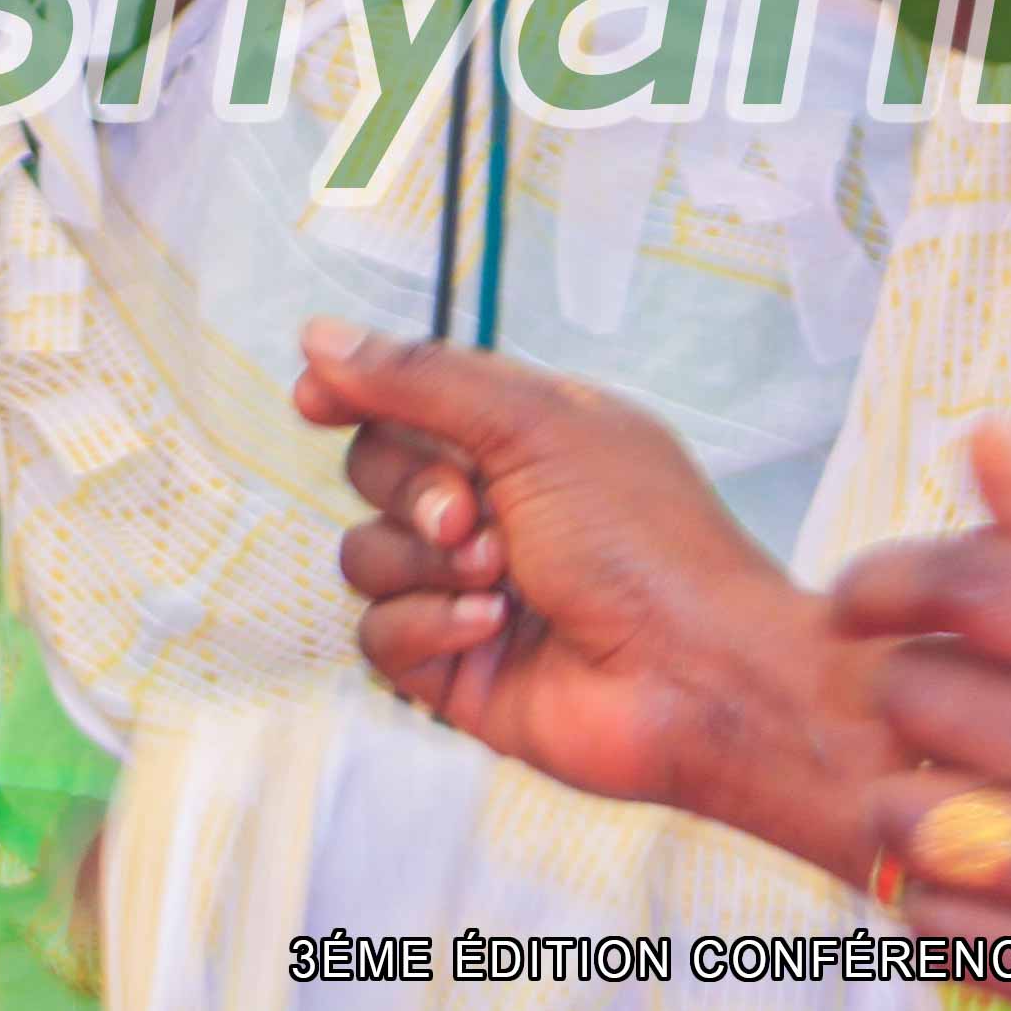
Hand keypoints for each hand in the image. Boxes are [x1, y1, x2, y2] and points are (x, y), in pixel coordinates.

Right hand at [294, 321, 876, 857]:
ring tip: (500, 578)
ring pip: (365, 554)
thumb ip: (421, 381)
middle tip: (474, 513)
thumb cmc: (644, 538)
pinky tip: (492, 628)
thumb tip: (319, 337)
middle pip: (374, 469)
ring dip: (423, 561)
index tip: (315, 395)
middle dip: (410, 486)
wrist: (696, 674)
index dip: (357, 391)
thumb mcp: (537, 426)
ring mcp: (468, 590)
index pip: (412, 396)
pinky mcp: (453, 668)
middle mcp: (494, 507)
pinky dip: (428, 626)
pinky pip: (379, 634)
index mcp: (525, 436)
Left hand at [839, 428, 1010, 1010]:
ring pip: (904, 814)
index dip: (887, 577)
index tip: (851, 599)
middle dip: (906, 702)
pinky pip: (929, 918)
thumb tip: (982, 436)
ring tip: (958, 809)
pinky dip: (941, 906)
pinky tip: (994, 892)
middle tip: (942, 723)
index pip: (982, 584)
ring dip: (908, 813)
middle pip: (920, 692)